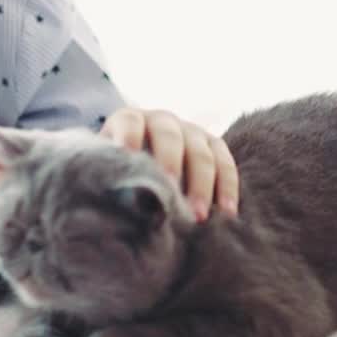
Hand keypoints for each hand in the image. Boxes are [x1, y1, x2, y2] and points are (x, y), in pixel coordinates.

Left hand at [99, 106, 238, 221]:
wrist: (146, 163)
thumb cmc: (120, 171)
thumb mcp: (108, 169)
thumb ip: (109, 177)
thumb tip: (112, 206)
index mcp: (130, 119)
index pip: (130, 122)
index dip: (129, 136)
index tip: (128, 156)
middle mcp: (162, 120)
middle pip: (170, 137)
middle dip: (171, 166)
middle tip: (170, 195)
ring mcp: (191, 131)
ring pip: (201, 154)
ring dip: (201, 186)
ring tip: (197, 216)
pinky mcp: (214, 145)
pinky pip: (226, 164)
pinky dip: (228, 188)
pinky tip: (227, 212)